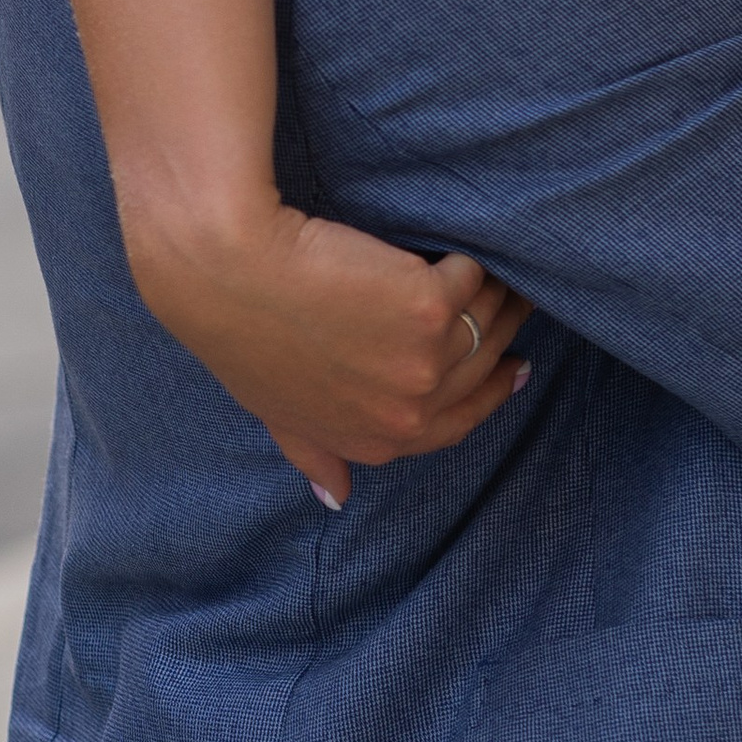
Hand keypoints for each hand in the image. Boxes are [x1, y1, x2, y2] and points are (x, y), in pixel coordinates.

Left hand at [123, 195, 530, 503]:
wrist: (227, 269)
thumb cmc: (242, 331)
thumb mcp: (278, 411)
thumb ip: (315, 453)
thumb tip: (334, 496)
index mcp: (376, 440)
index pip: (459, 425)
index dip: (490, 394)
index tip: (512, 366)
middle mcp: (407, 411)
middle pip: (482, 369)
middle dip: (500, 333)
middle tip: (513, 302)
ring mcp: (424, 363)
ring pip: (487, 320)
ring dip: (494, 292)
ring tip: (495, 267)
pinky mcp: (431, 307)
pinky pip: (470, 276)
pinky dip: (464, 258)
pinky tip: (456, 245)